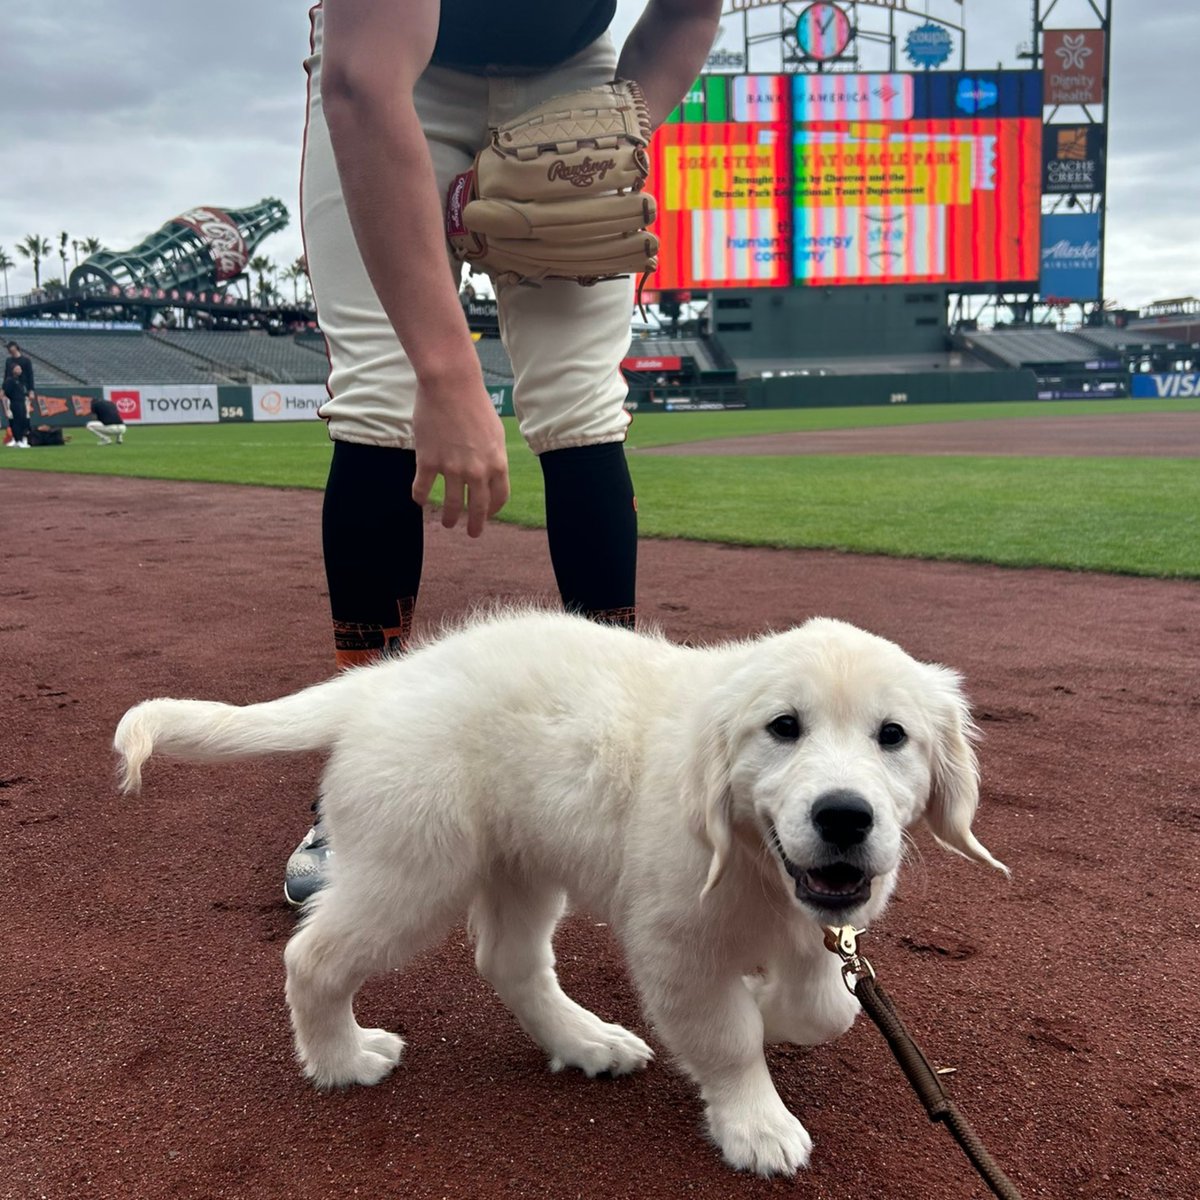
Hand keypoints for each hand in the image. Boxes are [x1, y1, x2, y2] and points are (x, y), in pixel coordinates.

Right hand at [411, 375, 509, 537]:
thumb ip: (493, 455)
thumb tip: (490, 472)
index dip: (493, 510)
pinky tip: (419, 501)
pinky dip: (420, 498)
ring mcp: (451, 468)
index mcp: (497, 463)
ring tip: (447, 524)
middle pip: (478, 508)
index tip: (488, 514)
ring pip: (451, 504)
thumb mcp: (494, 431)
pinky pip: (422, 489)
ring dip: (449, 517)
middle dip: (476, 524)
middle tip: (472, 533)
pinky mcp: (428, 461)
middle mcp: (477, 470)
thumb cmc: (474, 402)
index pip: (499, 497)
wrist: (450, 384)